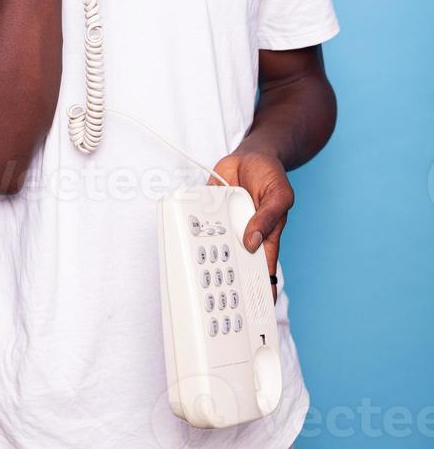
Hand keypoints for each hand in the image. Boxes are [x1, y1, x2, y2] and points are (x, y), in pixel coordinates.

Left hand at [207, 151, 294, 303]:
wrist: (253, 154)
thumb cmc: (271, 177)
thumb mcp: (280, 195)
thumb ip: (268, 217)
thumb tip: (252, 241)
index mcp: (264, 236)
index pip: (261, 270)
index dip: (259, 292)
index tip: (254, 313)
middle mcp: (243, 232)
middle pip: (233, 261)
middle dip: (225, 275)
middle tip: (216, 291)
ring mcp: (225, 222)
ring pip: (213, 242)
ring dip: (205, 249)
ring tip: (198, 263)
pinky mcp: (211, 208)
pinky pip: (199, 218)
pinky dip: (193, 221)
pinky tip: (186, 228)